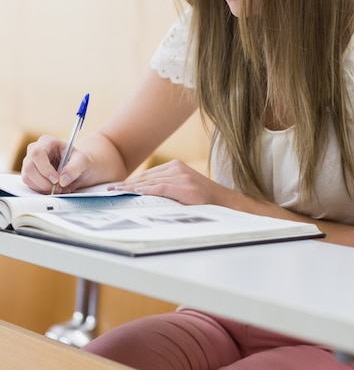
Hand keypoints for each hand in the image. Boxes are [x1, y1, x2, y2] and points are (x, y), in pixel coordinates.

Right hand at [21, 134, 89, 193]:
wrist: (78, 168)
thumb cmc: (79, 161)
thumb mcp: (83, 161)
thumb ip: (74, 168)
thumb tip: (63, 179)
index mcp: (47, 142)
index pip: (37, 154)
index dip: (45, 169)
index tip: (56, 180)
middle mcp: (35, 150)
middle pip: (29, 167)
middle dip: (44, 182)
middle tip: (58, 188)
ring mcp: (30, 162)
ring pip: (27, 177)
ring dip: (43, 187)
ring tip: (60, 189)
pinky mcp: (29, 173)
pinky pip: (29, 184)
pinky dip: (41, 190)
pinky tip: (54, 189)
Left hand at [109, 159, 233, 206]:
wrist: (226, 203)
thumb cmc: (204, 199)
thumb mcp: (183, 188)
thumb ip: (166, 187)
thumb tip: (145, 194)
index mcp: (176, 166)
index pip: (148, 174)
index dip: (131, 181)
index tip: (117, 186)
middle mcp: (177, 168)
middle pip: (146, 177)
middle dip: (127, 184)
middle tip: (110, 189)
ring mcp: (181, 176)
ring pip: (150, 181)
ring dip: (132, 187)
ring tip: (117, 192)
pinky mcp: (185, 187)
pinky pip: (161, 188)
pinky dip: (147, 190)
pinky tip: (135, 192)